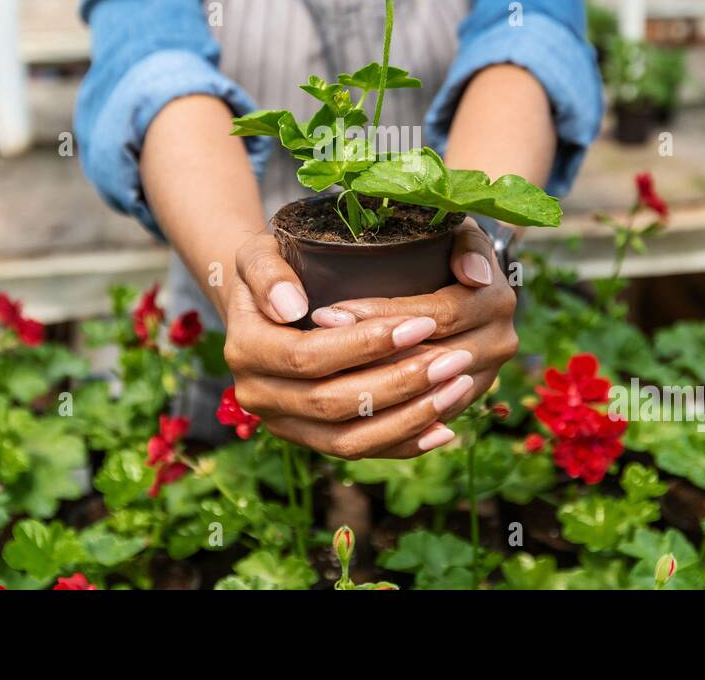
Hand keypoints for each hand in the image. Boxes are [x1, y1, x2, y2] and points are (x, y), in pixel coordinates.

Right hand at [223, 230, 498, 458]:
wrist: (266, 303)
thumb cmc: (273, 267)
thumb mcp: (260, 252)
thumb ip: (269, 270)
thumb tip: (293, 306)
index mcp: (245, 349)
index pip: (309, 356)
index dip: (367, 344)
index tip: (424, 321)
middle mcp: (257, 396)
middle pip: (334, 404)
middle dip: (401, 383)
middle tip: (457, 357)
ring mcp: (284, 424)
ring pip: (350, 440)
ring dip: (410, 418)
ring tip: (458, 385)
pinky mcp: (309, 440)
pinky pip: (359, 453)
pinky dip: (403, 444)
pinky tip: (445, 427)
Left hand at [309, 218, 517, 424]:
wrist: (466, 277)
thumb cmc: (448, 242)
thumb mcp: (457, 229)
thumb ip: (466, 244)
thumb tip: (474, 274)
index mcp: (496, 300)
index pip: (436, 316)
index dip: (382, 317)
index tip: (329, 311)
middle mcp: (499, 342)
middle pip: (428, 359)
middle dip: (367, 353)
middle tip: (311, 346)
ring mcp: (484, 376)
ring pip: (422, 396)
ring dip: (369, 386)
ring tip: (316, 373)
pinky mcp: (464, 399)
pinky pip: (423, 418)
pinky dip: (383, 412)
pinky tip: (339, 401)